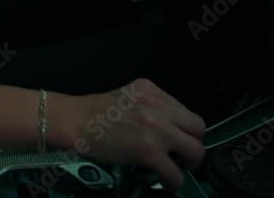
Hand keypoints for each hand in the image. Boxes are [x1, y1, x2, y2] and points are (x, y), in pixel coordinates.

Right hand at [63, 78, 205, 190]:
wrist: (75, 121)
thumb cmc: (92, 111)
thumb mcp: (127, 96)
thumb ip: (148, 104)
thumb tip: (161, 122)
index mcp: (152, 91)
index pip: (184, 110)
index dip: (184, 127)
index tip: (178, 136)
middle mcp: (159, 107)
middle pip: (198, 127)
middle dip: (194, 142)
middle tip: (184, 153)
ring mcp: (157, 129)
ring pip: (195, 150)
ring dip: (190, 162)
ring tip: (178, 167)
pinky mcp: (150, 152)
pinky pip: (175, 172)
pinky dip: (174, 181)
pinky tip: (167, 182)